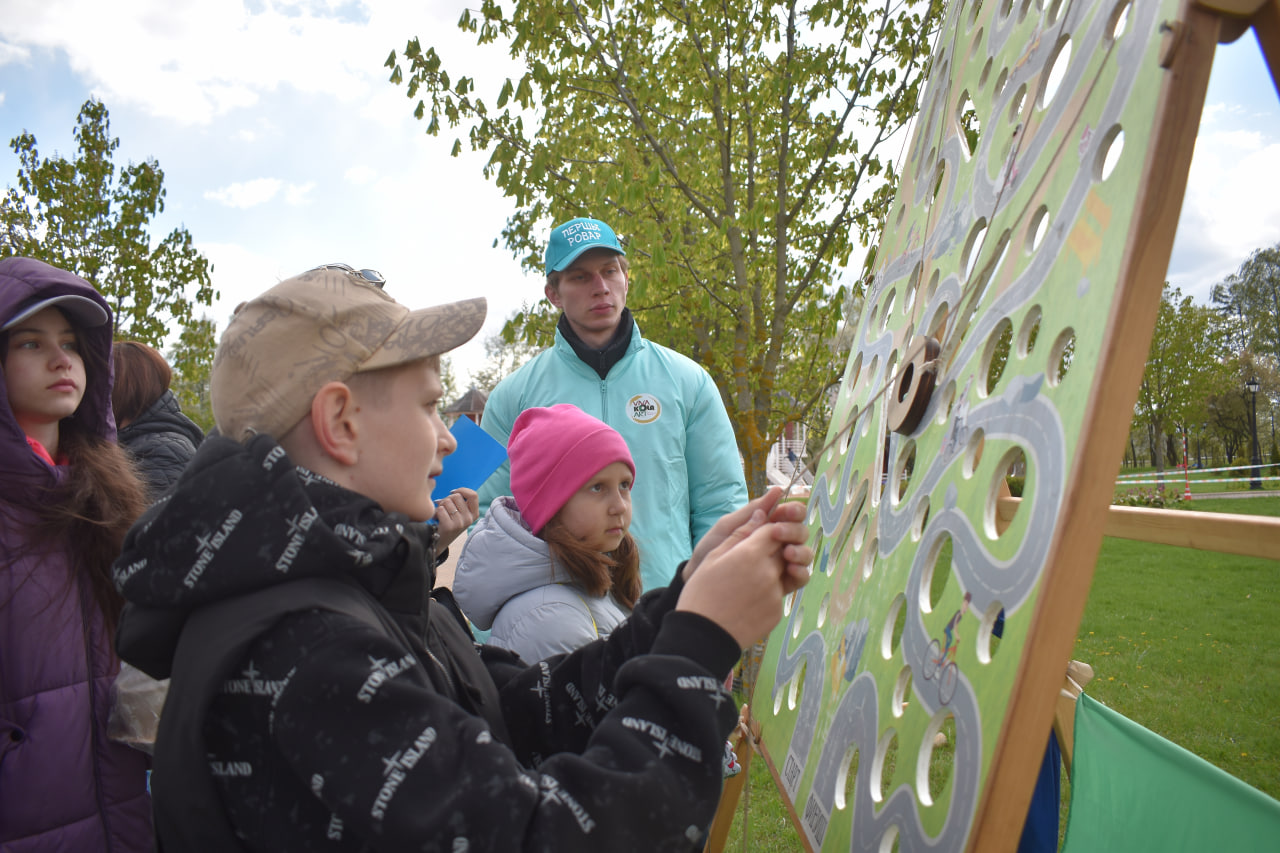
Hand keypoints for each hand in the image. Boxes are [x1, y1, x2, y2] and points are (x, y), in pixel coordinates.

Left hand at [434, 488, 478, 548]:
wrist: (439, 542)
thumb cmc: (448, 522)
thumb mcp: (460, 514)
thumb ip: (460, 502)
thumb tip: (452, 492)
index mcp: (474, 514)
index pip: (473, 495)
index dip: (462, 490)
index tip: (453, 492)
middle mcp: (469, 519)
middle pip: (457, 496)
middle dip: (447, 498)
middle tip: (444, 507)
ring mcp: (460, 523)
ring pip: (447, 501)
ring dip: (440, 505)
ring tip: (440, 514)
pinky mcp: (449, 526)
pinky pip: (440, 509)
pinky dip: (435, 512)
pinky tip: (436, 519)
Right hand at [676, 507, 812, 648]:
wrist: (702, 636)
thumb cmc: (701, 594)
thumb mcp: (713, 557)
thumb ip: (740, 535)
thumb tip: (760, 516)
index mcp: (751, 554)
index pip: (773, 530)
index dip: (767, 530)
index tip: (758, 535)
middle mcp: (768, 572)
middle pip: (784, 549)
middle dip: (774, 548)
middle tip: (753, 557)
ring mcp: (775, 594)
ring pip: (783, 573)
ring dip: (773, 571)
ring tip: (750, 580)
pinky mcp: (777, 613)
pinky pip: (778, 595)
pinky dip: (767, 593)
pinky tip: (747, 600)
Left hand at [684, 487, 811, 585]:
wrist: (701, 577)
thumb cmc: (712, 549)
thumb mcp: (729, 526)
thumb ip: (752, 510)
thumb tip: (778, 490)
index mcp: (768, 526)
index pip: (793, 514)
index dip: (794, 510)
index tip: (784, 512)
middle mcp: (780, 543)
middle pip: (802, 532)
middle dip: (793, 530)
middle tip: (776, 532)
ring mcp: (782, 563)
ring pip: (805, 554)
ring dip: (801, 551)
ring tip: (787, 554)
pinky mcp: (782, 583)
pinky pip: (801, 578)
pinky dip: (801, 572)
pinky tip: (790, 569)